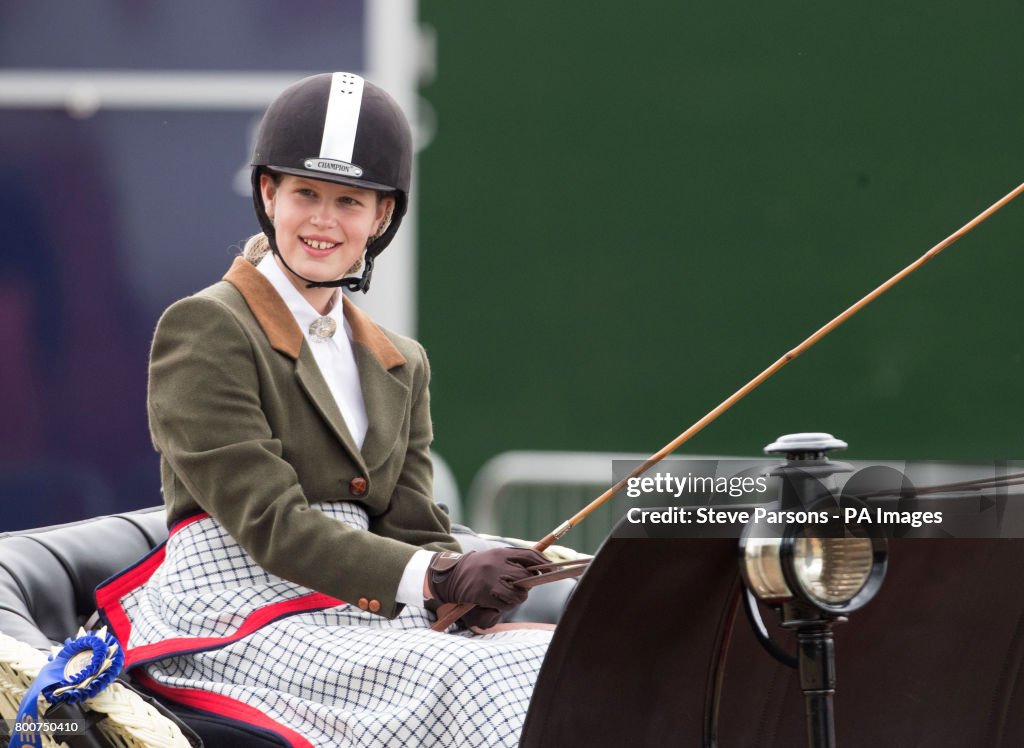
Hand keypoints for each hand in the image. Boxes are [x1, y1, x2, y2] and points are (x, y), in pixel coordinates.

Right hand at [427, 548, 546, 627]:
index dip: (543, 562)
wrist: (451, 577)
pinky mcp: (486, 593)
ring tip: (508, 596)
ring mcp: (492, 579)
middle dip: (527, 585)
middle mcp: (498, 564)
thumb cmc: (477, 568)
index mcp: (501, 552)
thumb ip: (513, 560)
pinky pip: (507, 603)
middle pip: (527, 577)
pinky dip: (506, 606)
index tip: (552, 569)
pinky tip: (497, 602)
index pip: (529, 554)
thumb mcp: (494, 557)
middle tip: (520, 587)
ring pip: (520, 593)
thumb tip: (538, 569)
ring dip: (517, 598)